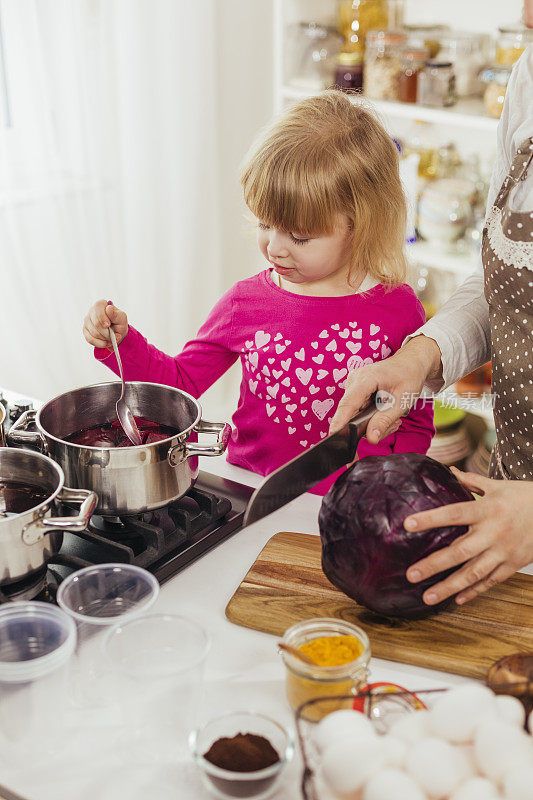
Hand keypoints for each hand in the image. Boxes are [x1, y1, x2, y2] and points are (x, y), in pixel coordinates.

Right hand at [83, 299, 128, 348]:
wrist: (116, 332)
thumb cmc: (119, 323)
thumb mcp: (121, 318)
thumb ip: (116, 314)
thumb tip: (108, 309)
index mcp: (100, 304)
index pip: (98, 308)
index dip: (102, 317)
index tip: (108, 325)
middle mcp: (91, 311)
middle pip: (96, 323)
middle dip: (107, 332)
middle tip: (115, 336)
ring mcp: (87, 321)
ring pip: (94, 333)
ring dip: (105, 338)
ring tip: (112, 339)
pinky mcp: (85, 330)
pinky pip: (90, 339)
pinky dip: (100, 343)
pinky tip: (106, 343)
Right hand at [329, 335, 441, 442]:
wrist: (410, 362)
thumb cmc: (408, 376)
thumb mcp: (402, 401)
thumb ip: (385, 420)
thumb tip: (370, 438)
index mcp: (365, 379)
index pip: (347, 404)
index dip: (339, 422)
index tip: (333, 437)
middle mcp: (354, 381)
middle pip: (351, 414)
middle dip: (370, 426)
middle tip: (393, 425)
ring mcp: (352, 385)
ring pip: (354, 415)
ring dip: (373, 422)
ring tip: (393, 418)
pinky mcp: (354, 391)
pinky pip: (357, 410)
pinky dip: (371, 416)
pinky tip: (385, 412)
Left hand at [404, 469, 532, 605]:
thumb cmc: (523, 497)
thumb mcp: (497, 486)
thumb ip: (471, 481)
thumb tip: (448, 471)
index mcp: (487, 509)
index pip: (454, 513)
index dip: (430, 519)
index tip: (408, 525)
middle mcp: (494, 532)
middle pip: (460, 551)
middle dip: (434, 564)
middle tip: (410, 575)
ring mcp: (504, 552)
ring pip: (473, 573)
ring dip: (449, 586)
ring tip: (427, 597)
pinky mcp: (513, 565)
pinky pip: (490, 581)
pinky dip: (474, 592)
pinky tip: (456, 599)